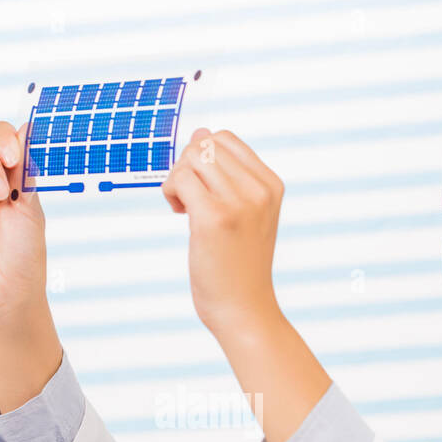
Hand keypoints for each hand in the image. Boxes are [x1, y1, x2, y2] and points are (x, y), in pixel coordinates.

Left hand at [162, 128, 284, 335]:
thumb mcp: (244, 213)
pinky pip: (180, 180)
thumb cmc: (238, 265)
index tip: (203, 189)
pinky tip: (179, 214)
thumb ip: (226, 174)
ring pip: (191, 157)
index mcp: (271, 185)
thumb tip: (200, 132)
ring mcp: (239, 203)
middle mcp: (259, 190)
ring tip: (184, 208)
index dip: (203, 158)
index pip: (225, 139)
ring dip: (177, 178)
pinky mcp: (214, 218)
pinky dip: (170, 192)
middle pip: (205, 144)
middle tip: (188, 199)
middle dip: (186, 166)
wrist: (244, 309)